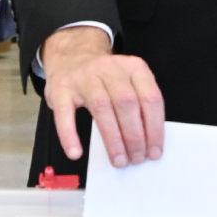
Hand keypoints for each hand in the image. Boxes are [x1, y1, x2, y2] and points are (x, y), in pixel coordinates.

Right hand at [42, 25, 165, 166]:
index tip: (154, 151)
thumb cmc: (104, 78)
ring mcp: (84, 77)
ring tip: (118, 160)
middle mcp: (109, 69)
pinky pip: (65, 114)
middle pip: (127, 103)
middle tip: (137, 159)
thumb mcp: (128, 81)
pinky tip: (76, 152)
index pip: (150, 98)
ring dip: (113, 139)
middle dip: (135, 137)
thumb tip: (149, 142)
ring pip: (102, 108)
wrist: (71, 56)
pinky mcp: (61, 88)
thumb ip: (140, 104)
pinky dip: (70, 135)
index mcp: (133, 67)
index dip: (155, 128)